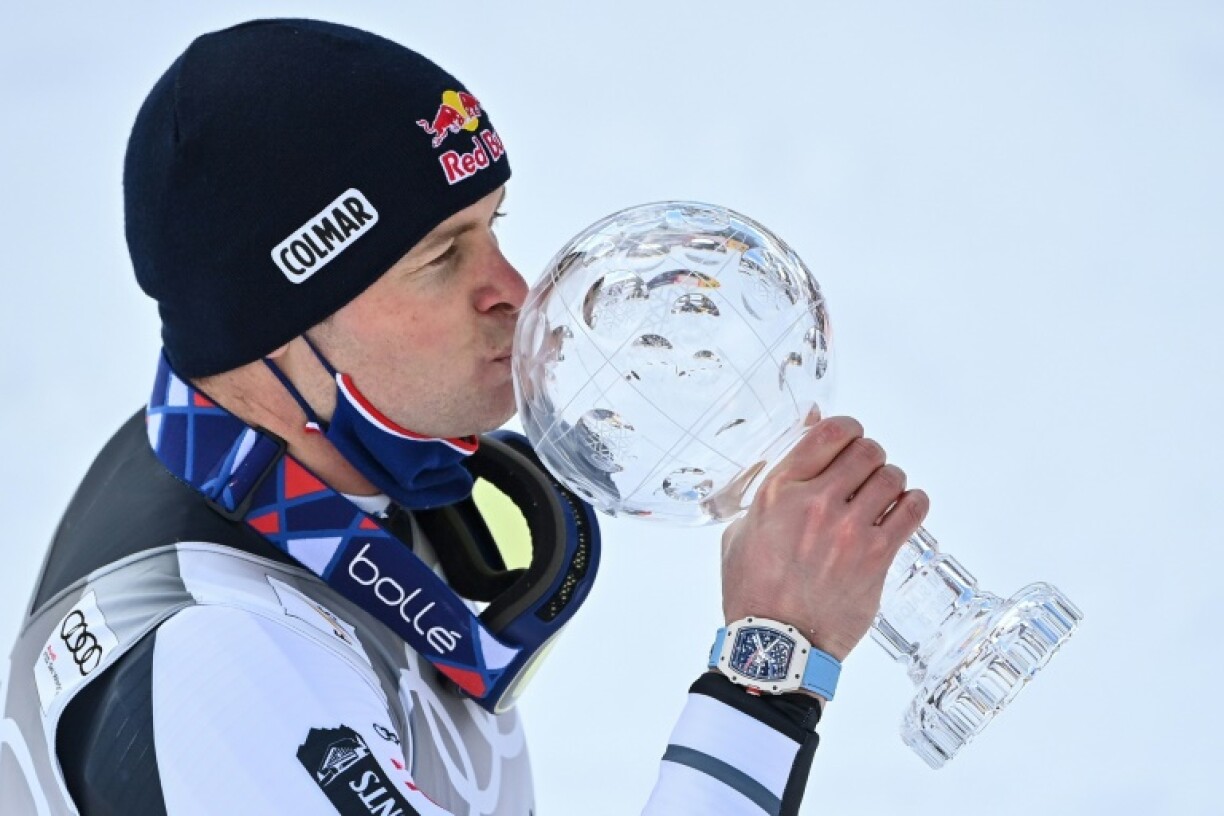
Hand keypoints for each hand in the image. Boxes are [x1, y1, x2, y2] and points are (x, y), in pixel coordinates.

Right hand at [721, 416, 928, 661]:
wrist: (776, 643)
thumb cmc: (754, 591)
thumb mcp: (742, 529)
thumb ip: (772, 489)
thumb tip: (802, 449)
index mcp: (778, 492)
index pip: (828, 433)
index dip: (847, 429)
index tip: (850, 439)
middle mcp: (815, 504)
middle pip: (866, 450)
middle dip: (869, 458)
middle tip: (865, 474)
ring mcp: (849, 530)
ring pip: (892, 476)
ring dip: (890, 482)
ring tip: (882, 498)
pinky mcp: (877, 556)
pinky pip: (912, 509)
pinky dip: (912, 504)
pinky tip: (902, 512)